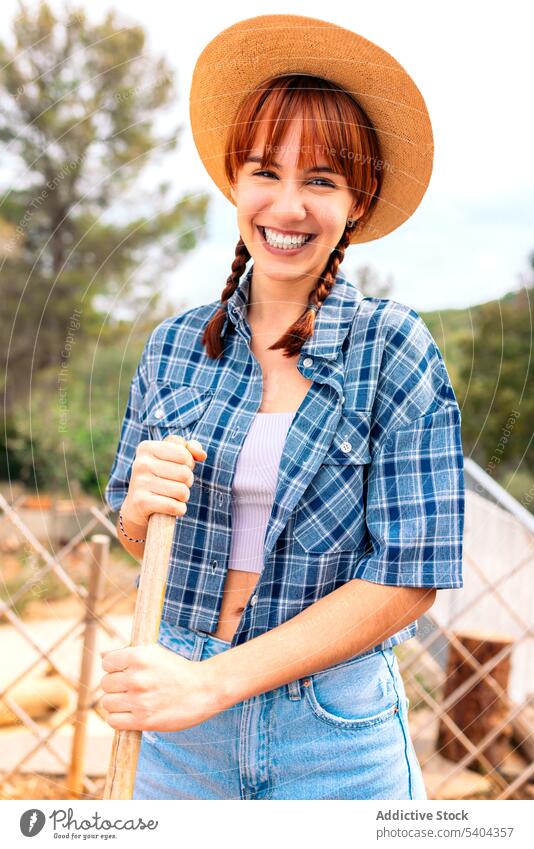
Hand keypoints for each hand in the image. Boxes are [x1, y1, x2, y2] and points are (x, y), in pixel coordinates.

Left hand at [100, 642, 221, 731]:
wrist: (204, 689)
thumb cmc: (178, 670)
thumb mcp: (155, 653)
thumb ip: (128, 654)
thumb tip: (102, 656)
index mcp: (139, 656)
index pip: (107, 663)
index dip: (114, 668)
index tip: (125, 672)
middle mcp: (136, 677)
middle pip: (105, 684)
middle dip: (116, 686)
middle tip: (131, 688)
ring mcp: (139, 700)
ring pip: (107, 703)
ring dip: (116, 703)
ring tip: (132, 701)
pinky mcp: (143, 720)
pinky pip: (113, 721)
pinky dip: (118, 719)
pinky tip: (130, 713)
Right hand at [122, 438, 207, 526]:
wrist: (137, 507)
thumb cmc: (160, 477)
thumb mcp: (172, 458)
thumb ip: (189, 449)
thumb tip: (202, 455)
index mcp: (147, 448)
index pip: (183, 454)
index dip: (189, 463)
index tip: (179, 468)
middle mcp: (141, 463)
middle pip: (184, 473)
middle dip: (187, 481)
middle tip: (177, 484)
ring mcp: (139, 483)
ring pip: (181, 491)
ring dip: (183, 496)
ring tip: (173, 496)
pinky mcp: (141, 502)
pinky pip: (173, 506)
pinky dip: (179, 509)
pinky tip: (172, 507)